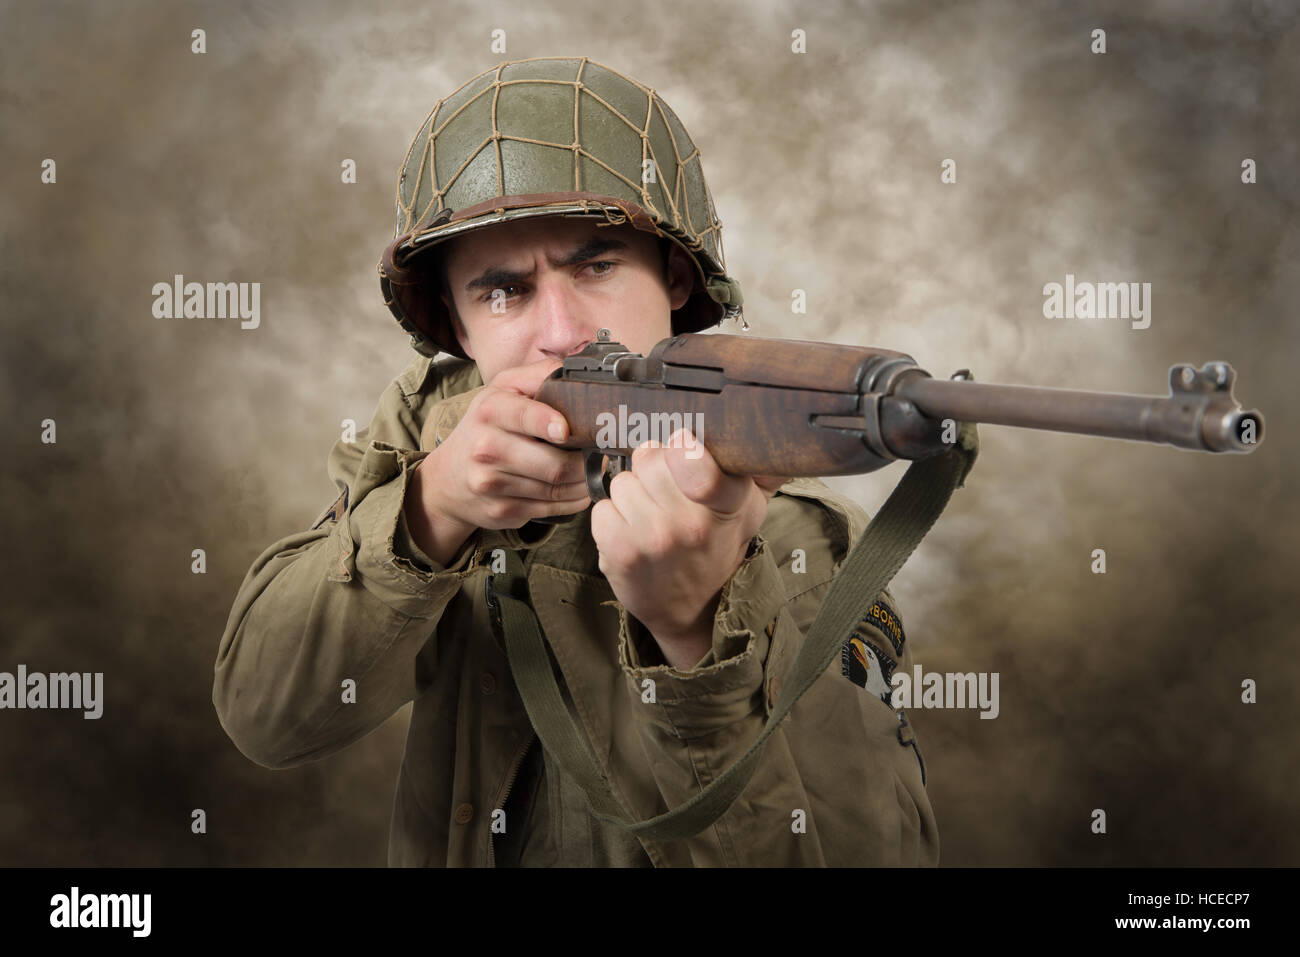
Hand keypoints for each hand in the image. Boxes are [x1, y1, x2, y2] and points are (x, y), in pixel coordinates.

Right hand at [404, 359, 589, 564]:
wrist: (450, 477)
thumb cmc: (487, 427)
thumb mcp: (505, 390)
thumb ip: (540, 375)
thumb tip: (577, 372)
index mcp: (491, 409)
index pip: (524, 415)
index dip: (549, 423)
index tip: (566, 431)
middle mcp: (486, 448)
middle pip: (554, 464)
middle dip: (586, 462)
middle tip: (600, 454)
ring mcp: (492, 483)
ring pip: (558, 489)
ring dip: (585, 482)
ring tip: (591, 470)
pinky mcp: (502, 510)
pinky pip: (553, 508)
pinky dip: (573, 500)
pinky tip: (576, 488)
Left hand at [590, 428, 787, 669]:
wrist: (694, 609)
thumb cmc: (716, 546)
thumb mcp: (747, 508)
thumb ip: (757, 469)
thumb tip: (773, 432)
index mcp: (728, 504)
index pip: (697, 465)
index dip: (682, 448)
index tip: (681, 444)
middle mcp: (692, 524)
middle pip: (648, 458)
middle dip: (652, 469)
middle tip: (665, 494)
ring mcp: (655, 540)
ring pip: (621, 482)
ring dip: (631, 496)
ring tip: (650, 519)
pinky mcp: (622, 555)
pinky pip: (600, 510)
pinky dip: (611, 520)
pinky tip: (631, 536)